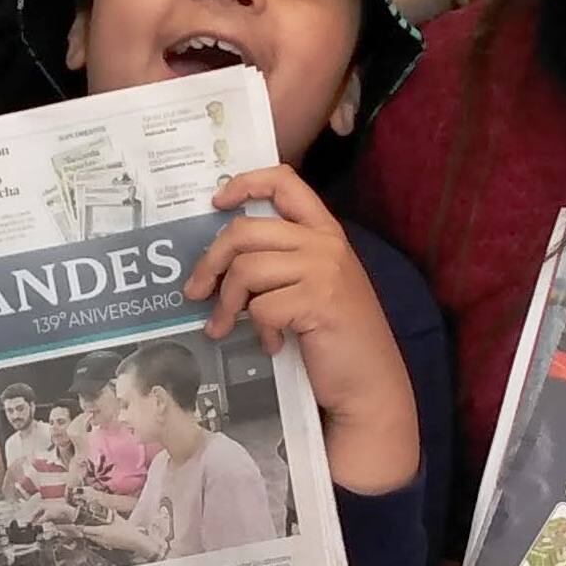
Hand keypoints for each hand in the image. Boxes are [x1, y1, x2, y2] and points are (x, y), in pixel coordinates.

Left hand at [190, 168, 417, 494]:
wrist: (370, 383)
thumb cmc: (336, 337)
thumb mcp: (313, 285)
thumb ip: (280, 261)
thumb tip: (218, 256)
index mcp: (325, 231)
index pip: (284, 181)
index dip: (244, 184)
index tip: (216, 203)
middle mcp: (325, 243)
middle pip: (245, 231)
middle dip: (210, 263)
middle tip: (196, 293)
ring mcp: (324, 270)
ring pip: (246, 270)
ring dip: (227, 304)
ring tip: (225, 327)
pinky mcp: (319, 301)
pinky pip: (261, 308)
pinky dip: (257, 330)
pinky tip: (273, 344)